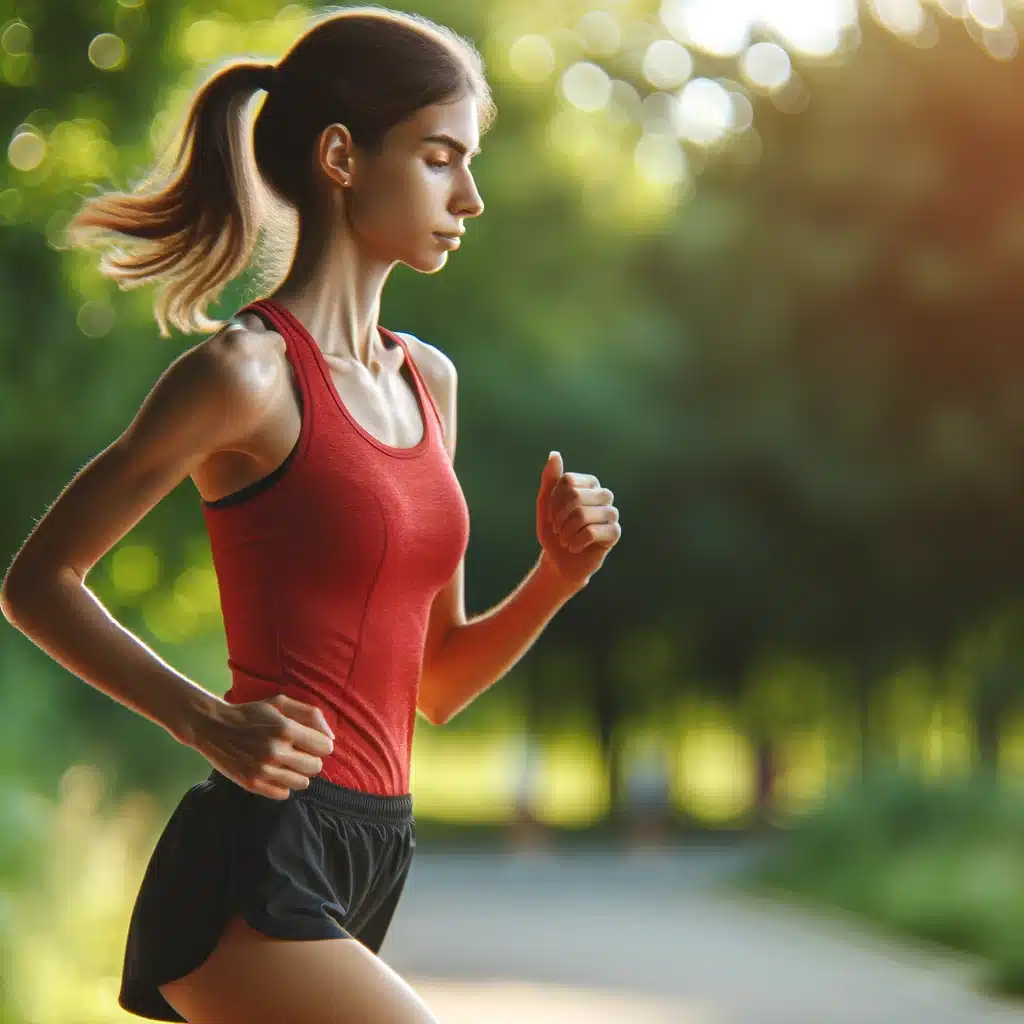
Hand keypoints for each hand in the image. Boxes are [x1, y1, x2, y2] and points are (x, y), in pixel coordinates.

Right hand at [189, 693, 335, 799]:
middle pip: (316, 767)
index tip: (310, 741)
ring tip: (286, 761)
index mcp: (285, 729)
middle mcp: (276, 751)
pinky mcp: (253, 784)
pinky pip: (284, 793)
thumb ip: (310, 714)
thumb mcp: (280, 703)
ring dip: (299, 773)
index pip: (325, 748)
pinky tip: (273, 771)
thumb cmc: (251, 713)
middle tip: (297, 751)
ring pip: (303, 783)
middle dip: (311, 758)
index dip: (320, 744)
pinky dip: (283, 784)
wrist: (213, 727)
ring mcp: (264, 770)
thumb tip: (331, 737)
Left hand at [536, 451, 620, 590]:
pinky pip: (591, 532)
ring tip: (566, 540)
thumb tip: (554, 454)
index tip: (551, 516)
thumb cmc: (554, 532)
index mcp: (589, 484)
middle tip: (558, 530)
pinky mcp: (615, 532)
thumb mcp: (545, 505)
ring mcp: (611, 513)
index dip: (554, 502)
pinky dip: (575, 542)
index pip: (568, 481)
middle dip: (559, 517)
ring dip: (566, 532)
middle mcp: (603, 495)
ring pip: (583, 515)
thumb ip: (550, 480)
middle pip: (575, 496)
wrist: (559, 562)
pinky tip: (575, 547)